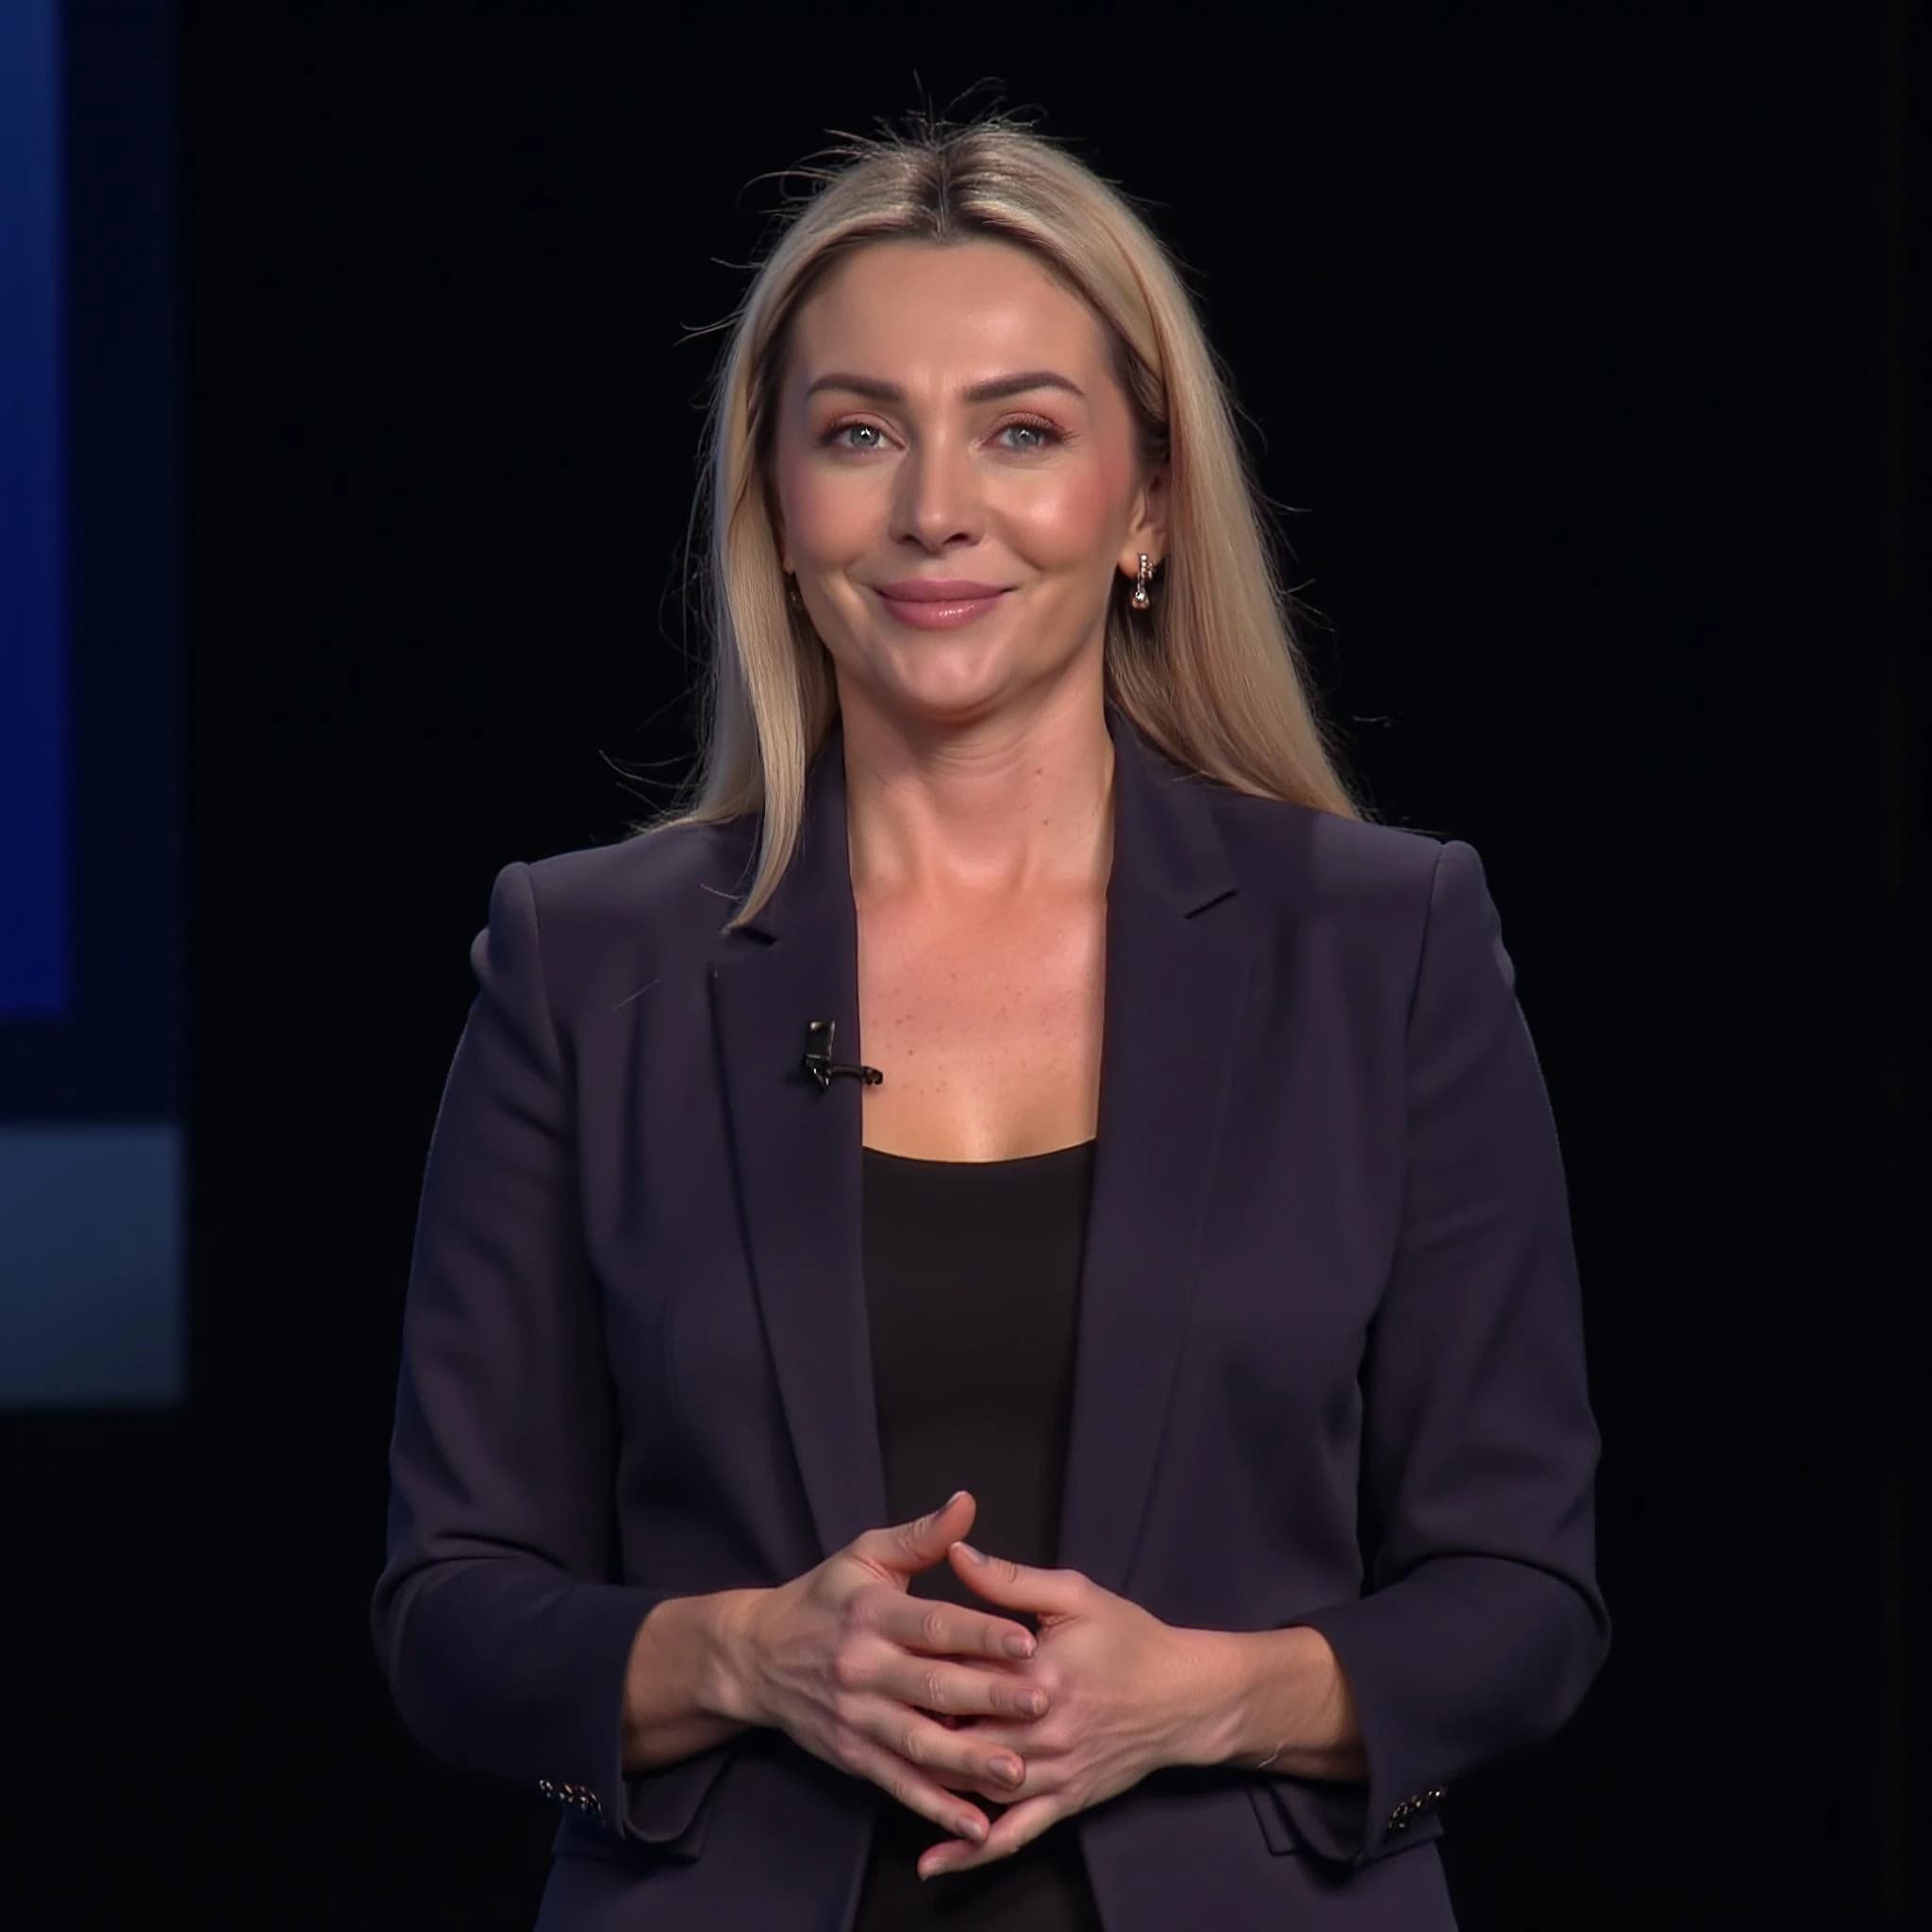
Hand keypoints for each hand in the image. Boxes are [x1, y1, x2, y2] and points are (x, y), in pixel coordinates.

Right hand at [726, 1492, 1056, 1848]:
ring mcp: (857, 1718)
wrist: (757, 1658)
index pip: (932, 1624)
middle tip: (1043, 1703)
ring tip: (1017, 1771)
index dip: (980, 1632)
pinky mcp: (854, 1756)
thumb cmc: (824, 1598)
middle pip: (933, 1685)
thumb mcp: (864, 1555)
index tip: (1028, 1640)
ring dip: (969, 1760)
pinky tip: (975, 1823)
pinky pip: (899, 1784)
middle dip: (989, 1696)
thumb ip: (919, 1537)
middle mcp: (862, 1668)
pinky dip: (935, 1806)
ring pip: (919, 1743)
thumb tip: (967, 1504)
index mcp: (870, 1614)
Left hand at [914, 1540, 1202, 1880]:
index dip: (922, 1661)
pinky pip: (1011, 1834)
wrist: (1185, 1697)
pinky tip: (934, 1862)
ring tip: (889, 1764)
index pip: (964, 1669)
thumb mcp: (1074, 1595)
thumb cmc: (1129, 1638)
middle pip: (963, 1731)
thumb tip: (955, 1553)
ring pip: (977, 1784)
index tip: (885, 1652)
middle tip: (874, 1710)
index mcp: (1039, 1672)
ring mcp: (1053, 1772)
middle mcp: (1043, 1729)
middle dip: (918, 1723)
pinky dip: (971, 1851)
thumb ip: (1009, 1580)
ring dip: (933, 1777)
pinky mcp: (1064, 1801)